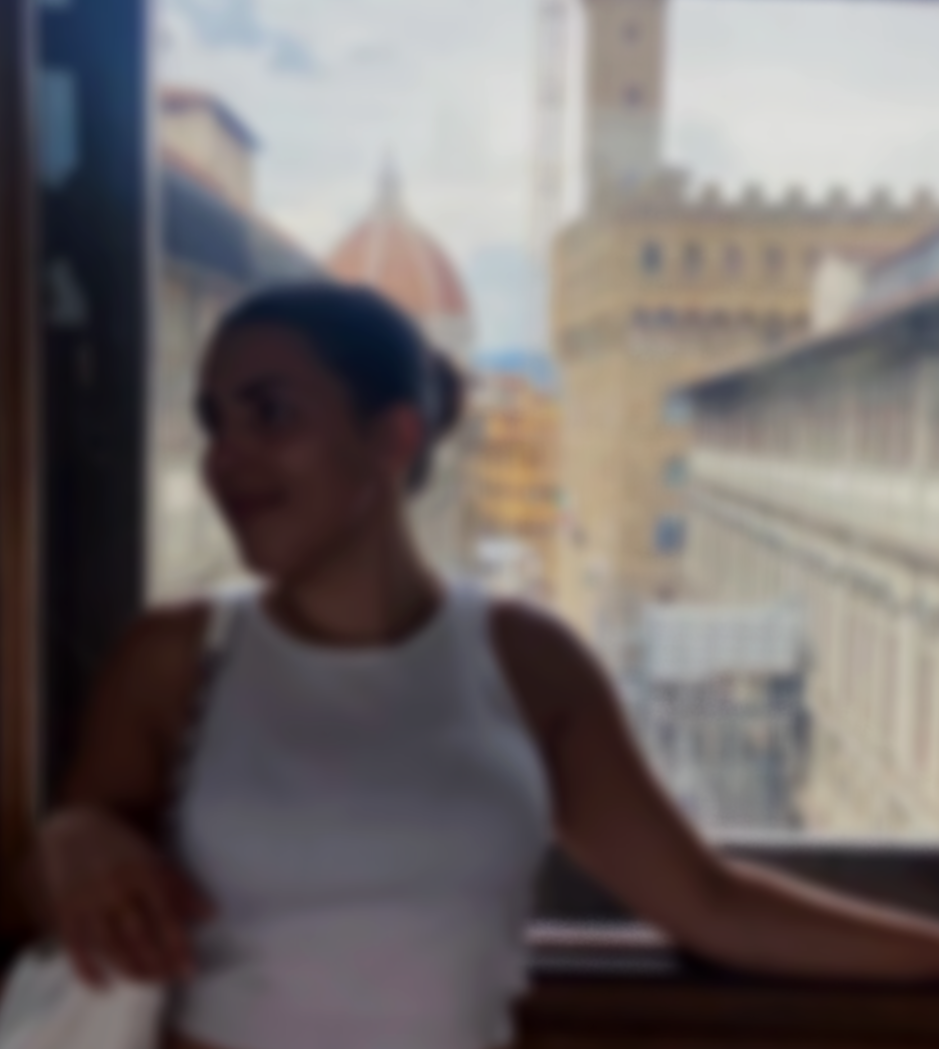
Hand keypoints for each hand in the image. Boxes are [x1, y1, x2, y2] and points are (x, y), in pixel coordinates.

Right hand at [36, 807, 212, 987]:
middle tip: (172, 979)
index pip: (165, 916)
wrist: (74, 828)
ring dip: (130, 969)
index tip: (190, 969)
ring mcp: (89, 900)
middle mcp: (116, 887)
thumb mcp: (155, 857)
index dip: (178, 945)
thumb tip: (211, 915)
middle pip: (139, 935)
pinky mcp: (66, 910)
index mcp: (143, 872)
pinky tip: (105, 986)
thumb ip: (181, 886)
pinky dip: (89, 969)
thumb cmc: (124, 845)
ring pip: (111, 945)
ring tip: (149, 981)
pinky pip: (77, 946)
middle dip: (157, 962)